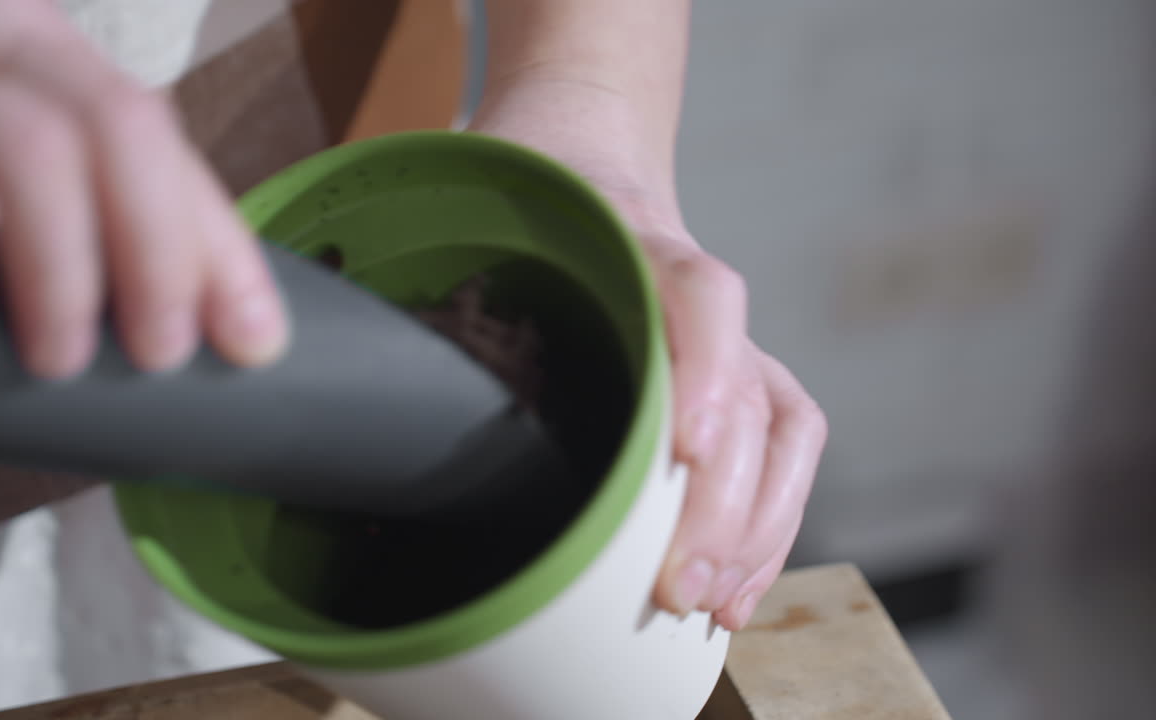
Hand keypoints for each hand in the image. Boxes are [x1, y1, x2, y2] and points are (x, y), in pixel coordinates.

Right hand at [0, 0, 288, 389]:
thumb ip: (76, 199)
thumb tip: (195, 313)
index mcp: (34, 45)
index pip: (158, 136)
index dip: (216, 243)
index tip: (256, 340)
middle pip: (117, 126)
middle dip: (161, 253)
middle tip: (162, 353)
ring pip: (25, 148)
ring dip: (66, 272)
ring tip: (66, 362)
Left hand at [469, 88, 826, 631]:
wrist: (585, 157)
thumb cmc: (521, 205)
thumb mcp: (470, 213)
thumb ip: (441, 286)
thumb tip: (385, 410)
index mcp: (629, 237)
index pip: (700, 293)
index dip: (704, 372)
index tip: (683, 452)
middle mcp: (692, 290)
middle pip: (747, 389)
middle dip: (721, 501)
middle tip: (673, 588)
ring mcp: (728, 335)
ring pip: (780, 425)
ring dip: (755, 526)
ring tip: (710, 605)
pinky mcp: (743, 373)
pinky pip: (786, 446)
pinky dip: (770, 523)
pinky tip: (736, 588)